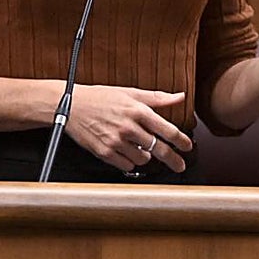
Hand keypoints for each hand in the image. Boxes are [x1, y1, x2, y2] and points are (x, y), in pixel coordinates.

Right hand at [65, 85, 190, 173]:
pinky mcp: (104, 152)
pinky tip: (126, 152)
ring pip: (143, 159)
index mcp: (137, 110)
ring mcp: (116, 141)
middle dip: (173, 159)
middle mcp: (128, 127)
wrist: (70, 105)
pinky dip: (129, 161)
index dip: (181, 141)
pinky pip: (126, 165)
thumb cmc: (100, 97)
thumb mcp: (130, 92)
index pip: (167, 130)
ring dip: (145, 156)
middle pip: (159, 149)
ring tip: (138, 147)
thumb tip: (180, 96)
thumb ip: (157, 98)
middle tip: (180, 165)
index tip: (188, 147)